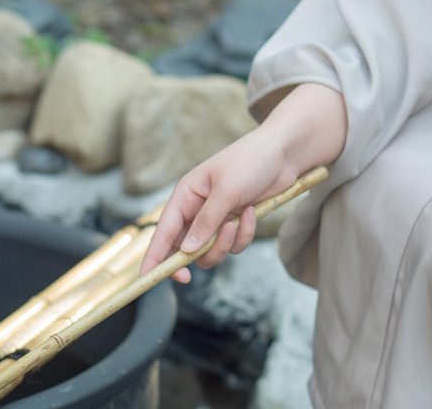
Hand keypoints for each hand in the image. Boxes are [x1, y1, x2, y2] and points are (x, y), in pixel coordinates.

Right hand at [138, 82, 346, 283]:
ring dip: (225, 244)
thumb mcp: (226, 191)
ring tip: (239, 220)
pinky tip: (252, 212)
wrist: (284, 153)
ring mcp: (218, 218)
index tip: (147, 278)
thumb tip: (186, 251)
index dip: (154, 256)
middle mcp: (197, 209)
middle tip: (193, 274)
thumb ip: (206, 222)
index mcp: (186, 195)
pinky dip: (244, 234)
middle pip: (185, 248)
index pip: (163, 231)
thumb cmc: (250, 161)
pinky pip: (234, 244)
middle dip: (196, 256)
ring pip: (210, 251)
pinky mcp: (237, 223)